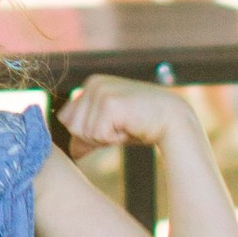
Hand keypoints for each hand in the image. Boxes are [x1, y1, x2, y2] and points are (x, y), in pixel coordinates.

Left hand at [58, 76, 190, 156]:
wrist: (171, 120)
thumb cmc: (141, 125)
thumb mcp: (109, 129)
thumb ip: (87, 136)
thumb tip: (71, 152)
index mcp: (90, 84)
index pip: (66, 118)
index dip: (86, 131)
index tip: (112, 125)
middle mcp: (92, 83)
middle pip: (71, 126)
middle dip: (94, 136)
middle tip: (120, 126)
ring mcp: (100, 91)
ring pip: (82, 131)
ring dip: (105, 137)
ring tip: (125, 125)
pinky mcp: (109, 102)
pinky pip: (97, 134)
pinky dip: (113, 138)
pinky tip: (129, 127)